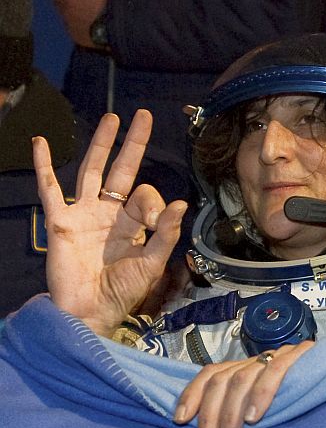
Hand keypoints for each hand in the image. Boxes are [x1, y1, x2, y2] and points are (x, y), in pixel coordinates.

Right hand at [33, 109, 186, 336]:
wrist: (90, 310)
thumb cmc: (122, 291)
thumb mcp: (151, 264)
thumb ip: (165, 234)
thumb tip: (181, 203)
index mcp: (133, 224)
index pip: (145, 195)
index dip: (154, 202)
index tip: (153, 221)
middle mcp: (109, 214)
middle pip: (121, 171)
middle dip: (132, 145)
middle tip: (142, 117)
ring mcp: (84, 215)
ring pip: (91, 171)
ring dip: (100, 145)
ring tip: (111, 120)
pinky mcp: (61, 221)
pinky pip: (50, 190)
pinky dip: (44, 167)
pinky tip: (42, 143)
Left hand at [43, 0, 110, 48]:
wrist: (120, 30)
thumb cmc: (107, 2)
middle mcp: (65, 14)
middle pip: (58, 3)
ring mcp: (71, 29)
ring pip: (66, 17)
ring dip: (72, 13)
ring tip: (86, 13)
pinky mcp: (79, 41)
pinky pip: (74, 30)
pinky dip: (78, 26)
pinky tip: (89, 25)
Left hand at [174, 340, 314, 427]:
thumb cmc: (297, 397)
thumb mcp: (262, 405)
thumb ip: (240, 409)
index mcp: (244, 368)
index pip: (210, 373)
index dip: (191, 393)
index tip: (180, 419)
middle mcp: (255, 360)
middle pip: (221, 380)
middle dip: (209, 416)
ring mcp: (275, 357)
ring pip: (241, 379)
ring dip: (231, 415)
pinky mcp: (297, 357)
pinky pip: (274, 373)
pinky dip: (261, 395)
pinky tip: (255, 418)